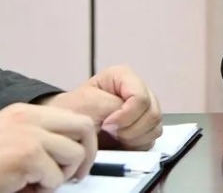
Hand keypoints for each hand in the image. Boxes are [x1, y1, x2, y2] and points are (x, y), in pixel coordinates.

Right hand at [0, 103, 96, 192]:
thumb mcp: (9, 136)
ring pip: (74, 154)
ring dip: (61, 176)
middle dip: (87, 153)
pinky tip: (23, 188)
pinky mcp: (28, 155)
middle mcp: (31, 117)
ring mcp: (31, 135)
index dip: (83, 139)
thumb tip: (72, 147)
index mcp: (27, 111)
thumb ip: (38, 135)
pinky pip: (56, 177)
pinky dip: (44, 188)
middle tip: (76, 174)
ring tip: (37, 182)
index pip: (74, 117)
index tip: (79, 158)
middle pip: (85, 127)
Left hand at [41, 65, 162, 149]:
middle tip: (110, 132)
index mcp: (125, 76)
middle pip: (153, 113)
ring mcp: (144, 109)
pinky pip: (152, 138)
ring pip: (155, 126)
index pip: (141, 97)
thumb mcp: (87, 103)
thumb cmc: (72, 111)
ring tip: (115, 138)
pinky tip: (122, 142)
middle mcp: (139, 90)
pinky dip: (138, 144)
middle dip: (131, 129)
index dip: (126, 115)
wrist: (66, 128)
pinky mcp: (145, 126)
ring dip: (135, 137)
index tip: (106, 124)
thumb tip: (126, 121)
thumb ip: (110, 106)